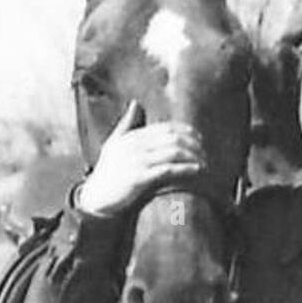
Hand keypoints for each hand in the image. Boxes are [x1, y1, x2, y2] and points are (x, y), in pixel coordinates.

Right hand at [76, 100, 205, 216]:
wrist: (96, 198)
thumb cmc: (108, 172)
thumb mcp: (114, 144)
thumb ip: (127, 124)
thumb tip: (136, 103)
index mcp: (131, 136)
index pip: (165, 128)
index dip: (186, 131)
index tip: (200, 137)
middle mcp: (134, 145)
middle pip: (172, 138)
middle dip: (193, 144)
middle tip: (205, 151)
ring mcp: (136, 161)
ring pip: (173, 152)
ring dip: (193, 156)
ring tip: (205, 163)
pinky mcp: (139, 178)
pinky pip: (168, 169)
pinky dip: (185, 168)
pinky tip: (197, 170)